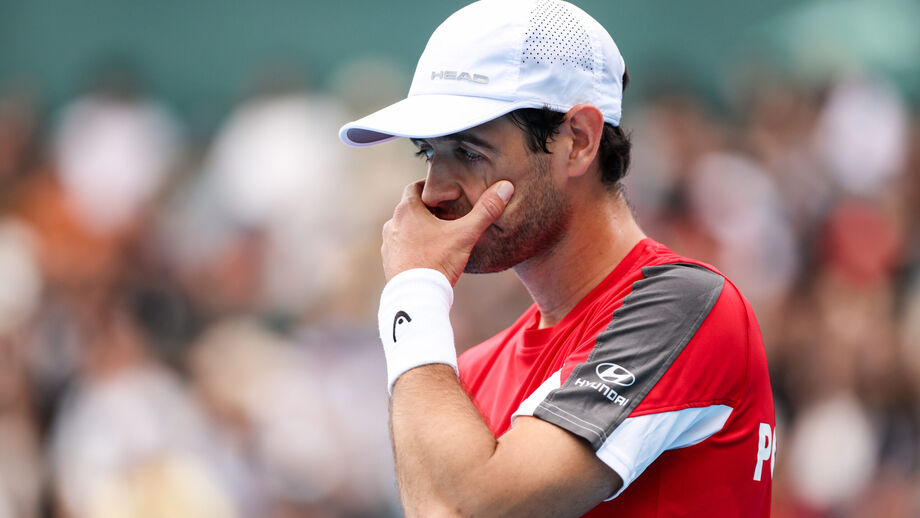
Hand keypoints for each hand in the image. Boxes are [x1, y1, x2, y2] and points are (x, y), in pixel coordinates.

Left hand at [382, 179, 514, 284]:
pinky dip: (414, 246)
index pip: (416, 187)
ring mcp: (388, 244)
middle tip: (448, 213)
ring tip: (440, 235)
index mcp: (407, 210)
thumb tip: (505, 187)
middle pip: (412, 208)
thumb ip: (485, 210)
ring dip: (420, 229)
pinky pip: (403, 247)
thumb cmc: (438, 262)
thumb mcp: (465, 234)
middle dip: (429, 209)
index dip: (431, 187)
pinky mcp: (389, 262)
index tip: (446, 192)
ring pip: (406, 228)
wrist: (416, 298)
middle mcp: (393, 224)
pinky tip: (430, 255)